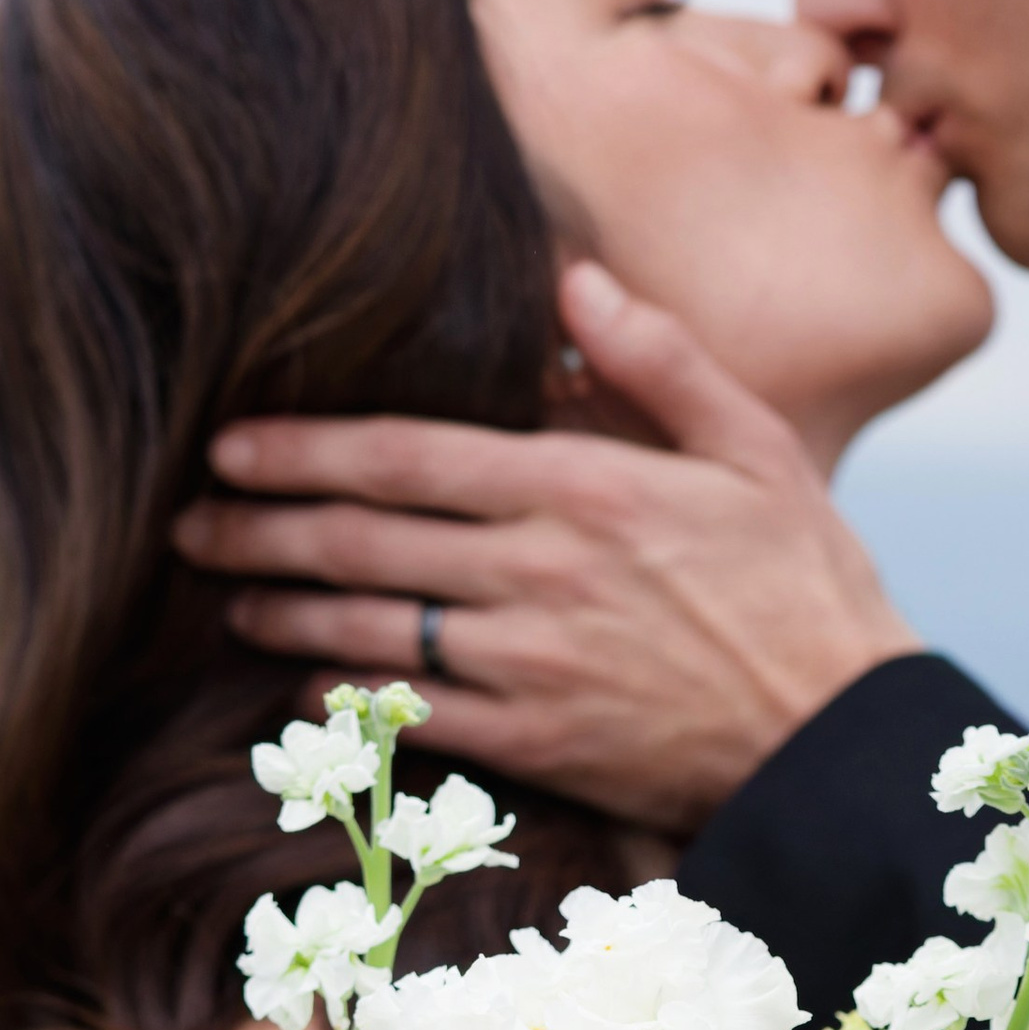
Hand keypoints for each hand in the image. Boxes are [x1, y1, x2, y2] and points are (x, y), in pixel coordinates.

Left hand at [172, 263, 919, 834]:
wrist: (840, 741)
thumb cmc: (807, 589)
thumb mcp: (755, 449)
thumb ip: (657, 360)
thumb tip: (571, 281)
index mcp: (585, 487)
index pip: (409, 458)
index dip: (306, 449)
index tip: (232, 444)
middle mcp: (543, 575)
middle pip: (366, 543)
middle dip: (263, 529)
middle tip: (188, 520)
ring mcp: (535, 668)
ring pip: (375, 630)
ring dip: (286, 613)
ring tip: (226, 597)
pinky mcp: (542, 748)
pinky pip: (419, 719)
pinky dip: (351, 700)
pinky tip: (306, 684)